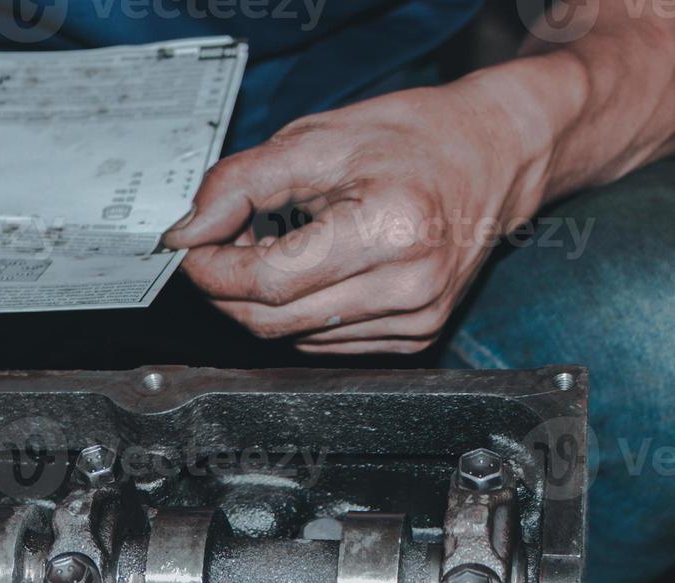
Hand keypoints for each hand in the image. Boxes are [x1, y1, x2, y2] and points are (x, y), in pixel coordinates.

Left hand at [163, 83, 547, 353]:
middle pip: (271, 319)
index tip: (190, 246)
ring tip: (274, 245)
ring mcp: (416, 320)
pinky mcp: (414, 338)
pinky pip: (323, 341)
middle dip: (227, 286)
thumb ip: (240, 183)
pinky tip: (309, 269)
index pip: (267, 279)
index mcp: (392, 231)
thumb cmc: (415, 141)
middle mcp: (410, 287)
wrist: (496, 156)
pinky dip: (297, 310)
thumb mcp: (318, 139)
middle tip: (221, 243)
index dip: (213, 268)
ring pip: (291, 336)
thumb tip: (187, 232)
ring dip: (261, 299)